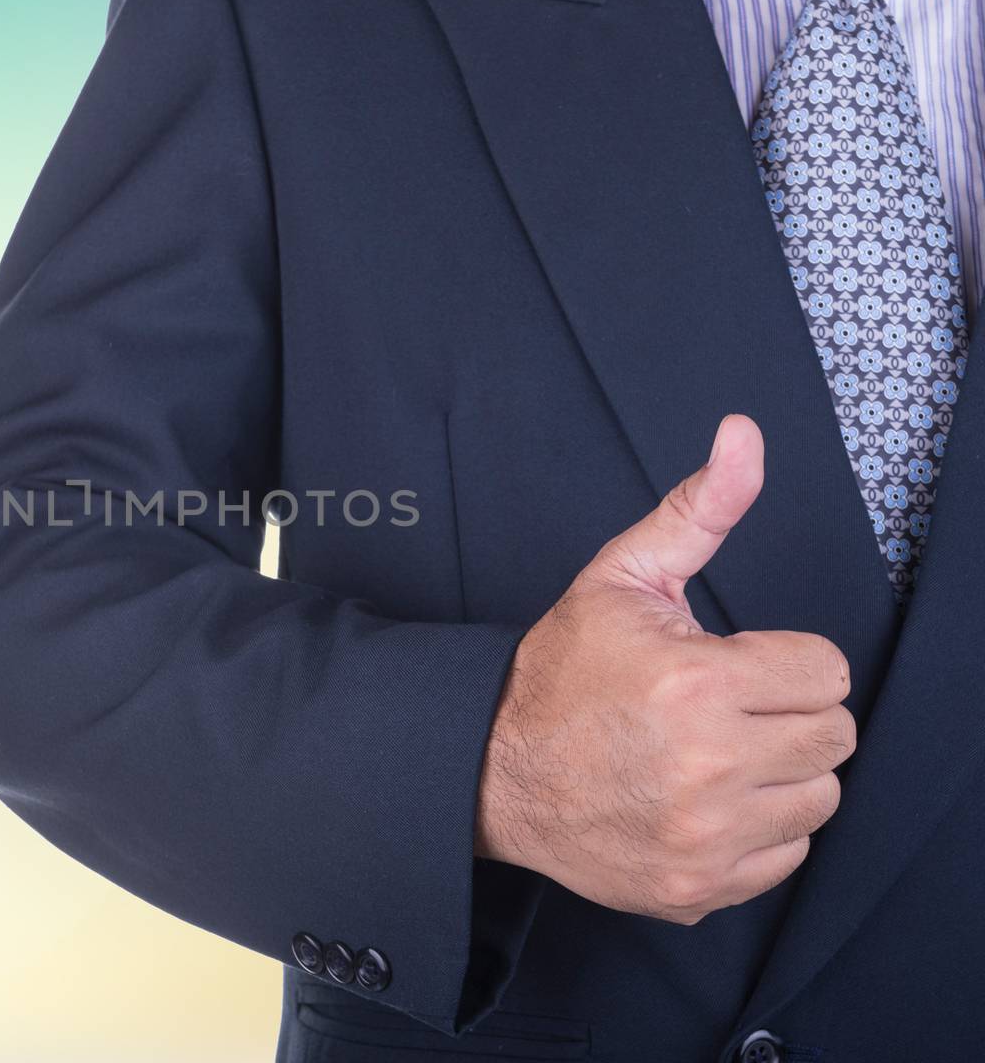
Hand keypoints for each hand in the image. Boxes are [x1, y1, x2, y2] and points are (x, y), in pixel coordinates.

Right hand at [475, 414, 853, 924]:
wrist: (491, 772)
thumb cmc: (558, 675)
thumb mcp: (621, 579)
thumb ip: (698, 510)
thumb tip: (744, 436)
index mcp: (698, 682)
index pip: (828, 672)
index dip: (780, 661)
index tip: (732, 667)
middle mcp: (709, 766)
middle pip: (833, 737)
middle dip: (784, 715)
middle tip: (723, 710)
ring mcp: (705, 836)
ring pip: (818, 800)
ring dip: (777, 775)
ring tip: (712, 756)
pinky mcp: (698, 886)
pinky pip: (786, 858)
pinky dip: (754, 833)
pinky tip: (700, 803)